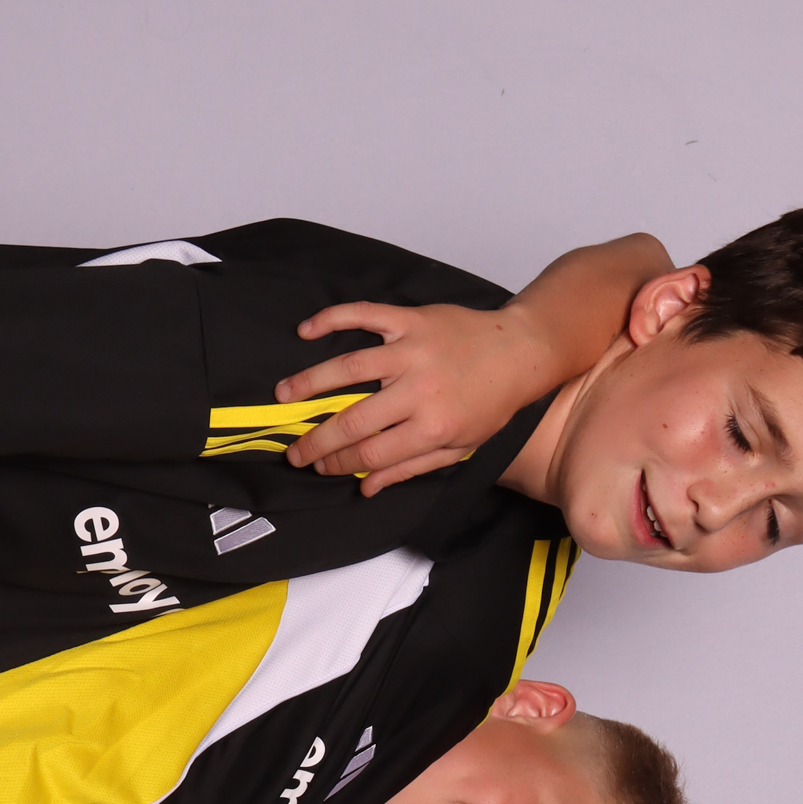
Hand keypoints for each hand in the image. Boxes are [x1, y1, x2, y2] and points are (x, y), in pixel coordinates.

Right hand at [276, 301, 546, 493]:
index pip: (372, 454)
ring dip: (310, 383)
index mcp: (432, 427)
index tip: (319, 467)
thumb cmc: (489, 404)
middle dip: (317, 439)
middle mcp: (420, 390)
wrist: (518, 352)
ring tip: (283, 395)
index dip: (340, 464)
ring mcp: (412, 350)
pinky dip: (332, 319)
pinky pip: (364, 315)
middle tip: (293, 449)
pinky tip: (306, 331)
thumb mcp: (459, 448)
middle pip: (355, 420)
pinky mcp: (411, 319)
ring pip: (350, 368)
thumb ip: (410, 468)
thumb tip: (367, 488)